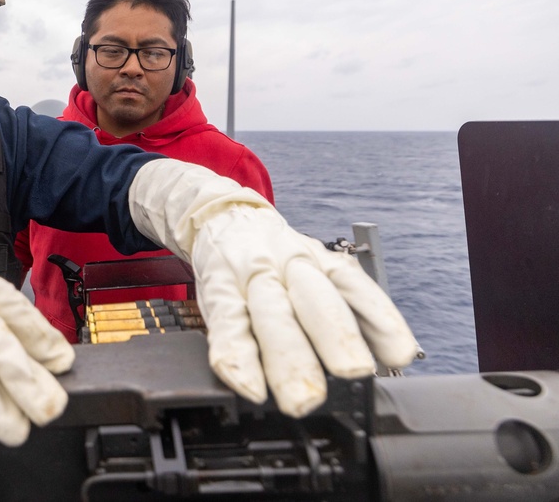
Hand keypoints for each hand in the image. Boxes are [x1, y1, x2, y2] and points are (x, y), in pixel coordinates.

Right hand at [129, 159, 416, 415]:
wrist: (221, 217)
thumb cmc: (274, 256)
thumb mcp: (314, 265)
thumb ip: (347, 305)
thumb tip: (389, 357)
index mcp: (317, 258)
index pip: (353, 285)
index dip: (379, 318)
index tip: (399, 354)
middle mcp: (287, 264)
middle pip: (314, 299)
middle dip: (336, 338)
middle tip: (355, 372)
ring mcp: (250, 279)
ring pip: (272, 316)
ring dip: (289, 359)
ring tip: (303, 398)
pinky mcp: (217, 295)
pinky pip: (227, 327)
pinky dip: (237, 359)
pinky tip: (250, 386)